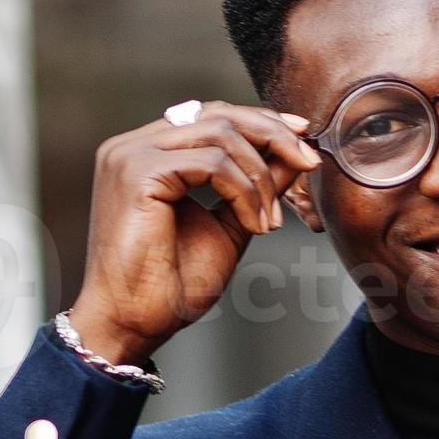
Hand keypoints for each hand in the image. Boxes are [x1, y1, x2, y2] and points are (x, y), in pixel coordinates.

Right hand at [65, 101, 321, 367]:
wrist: (133, 324)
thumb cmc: (168, 286)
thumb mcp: (228, 225)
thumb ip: (255, 186)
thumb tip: (294, 153)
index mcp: (146, 154)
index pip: (210, 116)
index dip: (259, 121)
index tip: (300, 140)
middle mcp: (132, 147)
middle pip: (217, 114)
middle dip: (271, 135)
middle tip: (308, 162)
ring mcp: (131, 156)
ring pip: (220, 135)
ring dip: (260, 177)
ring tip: (269, 220)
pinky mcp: (138, 173)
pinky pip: (212, 162)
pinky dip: (244, 191)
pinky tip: (253, 224)